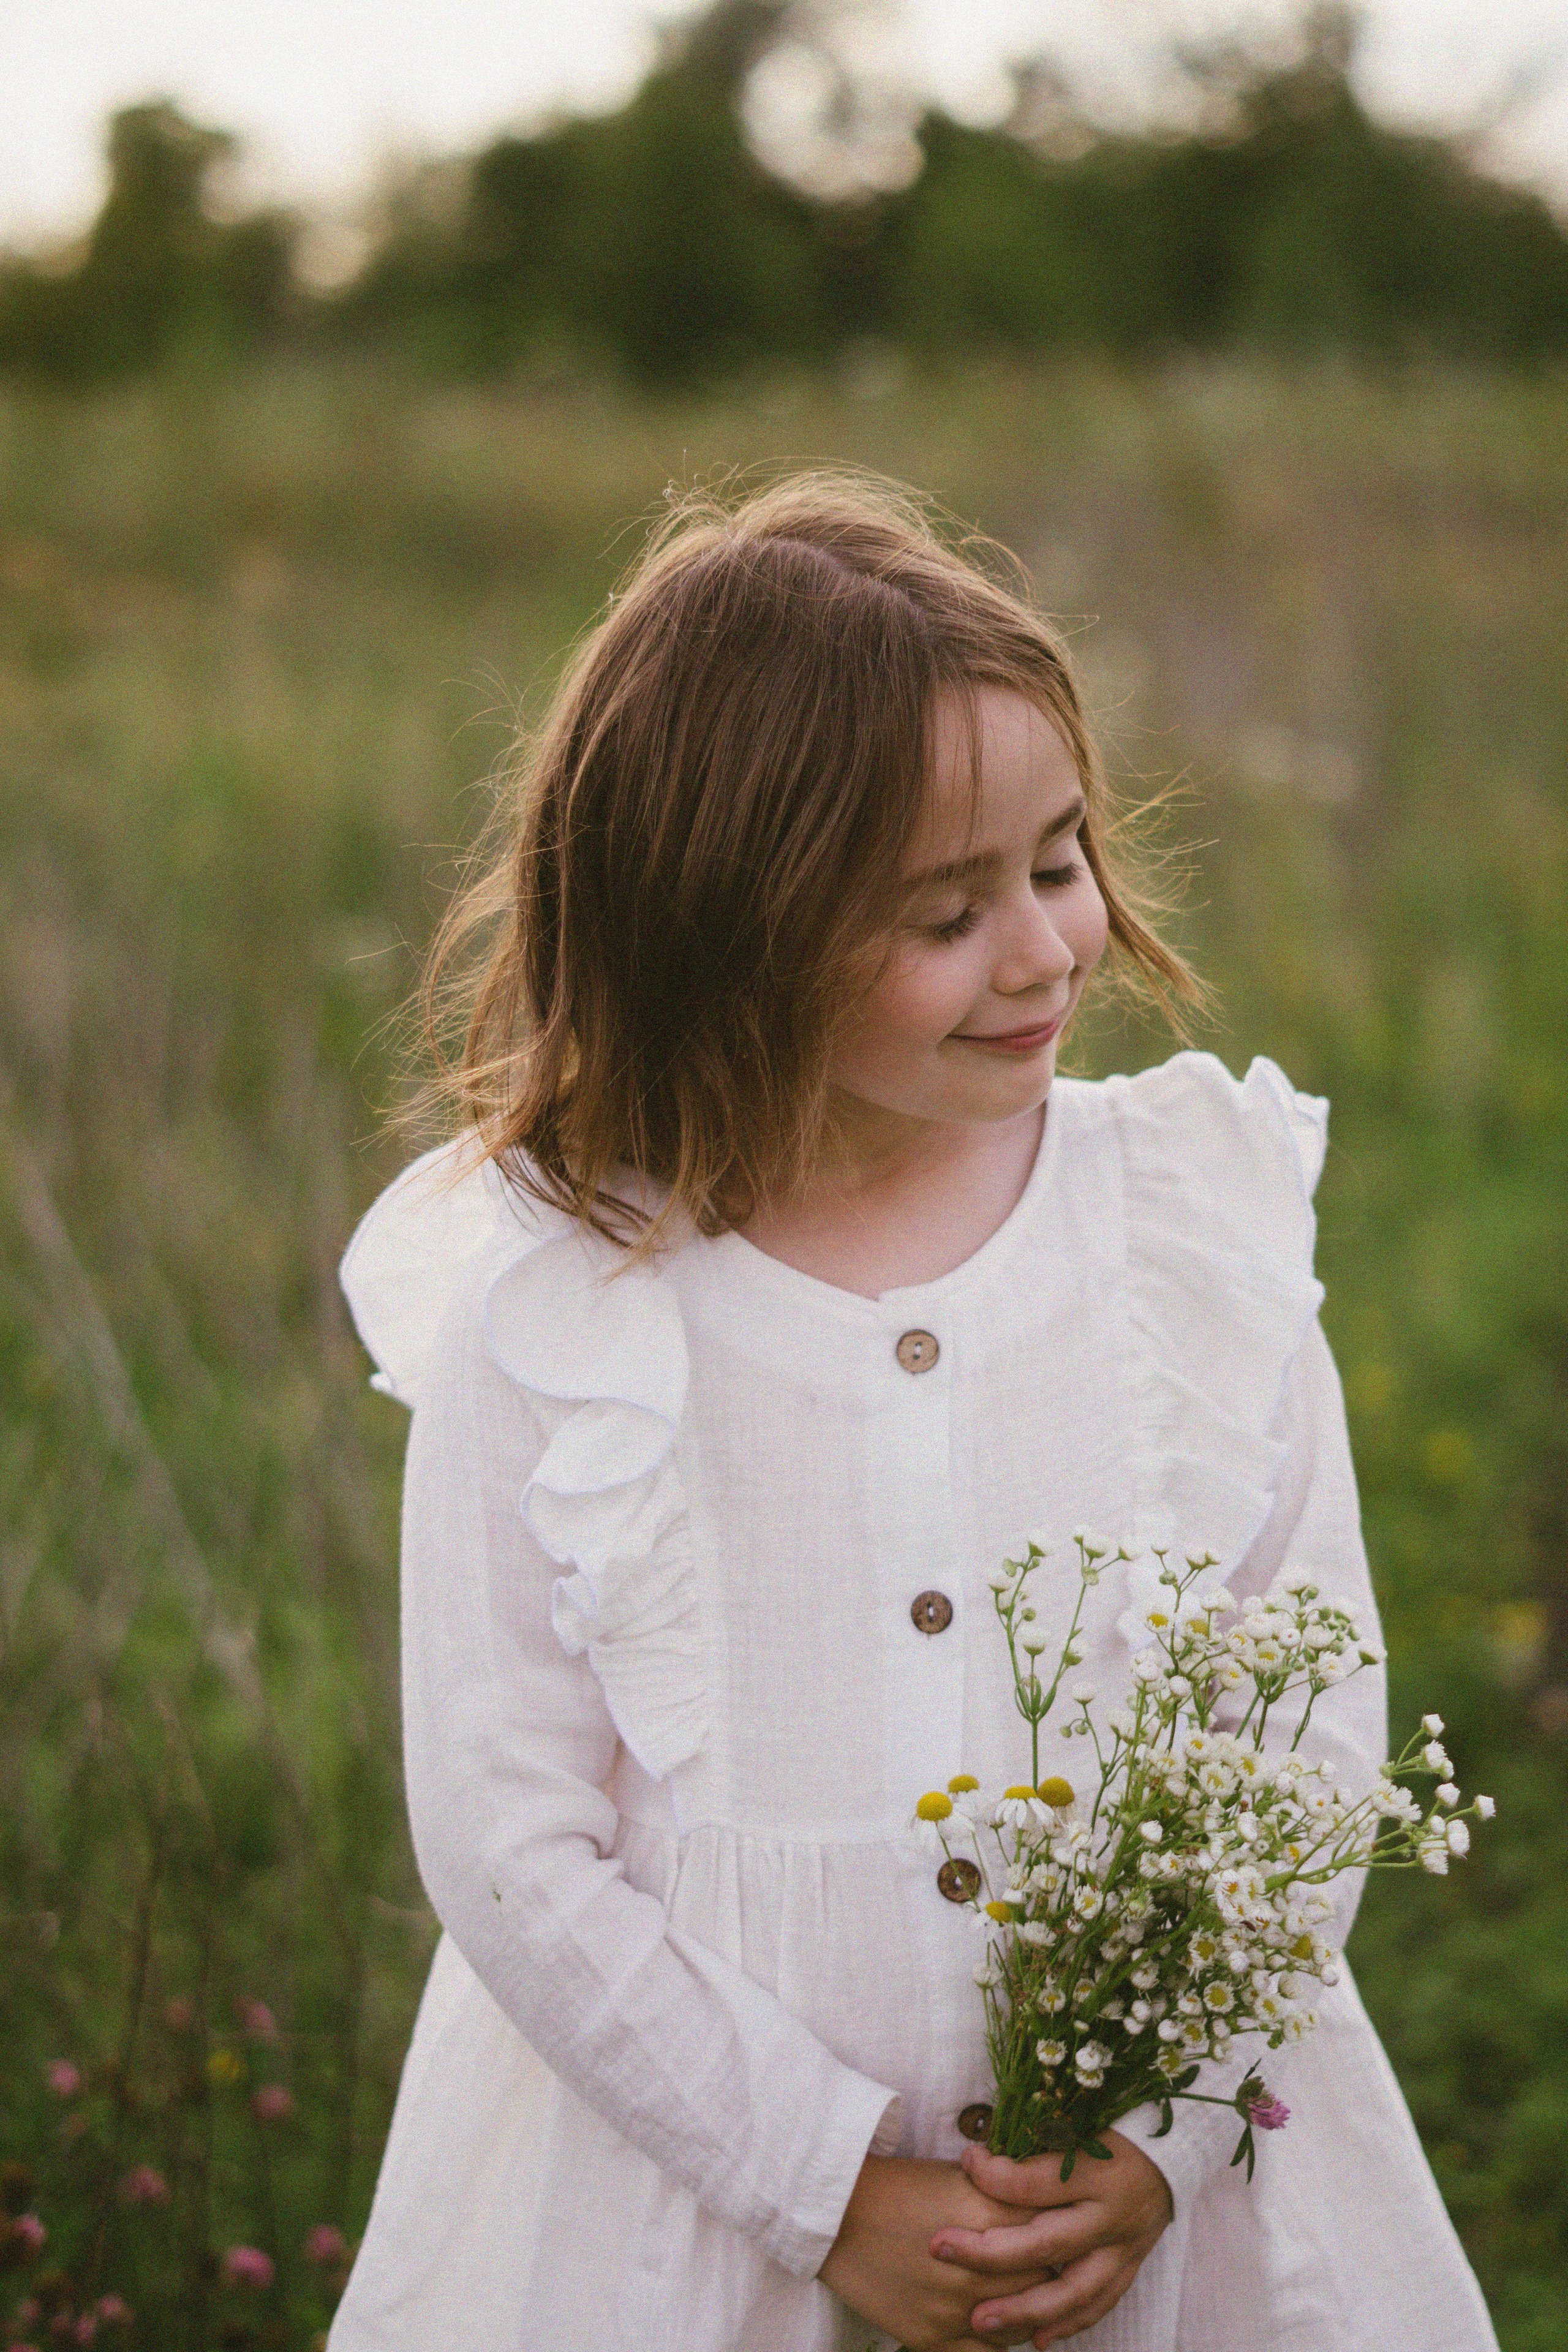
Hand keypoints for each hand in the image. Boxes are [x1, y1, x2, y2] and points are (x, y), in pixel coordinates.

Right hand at [819, 2155, 1057, 2350]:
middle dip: (1051, 2275)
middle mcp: (978, 2267)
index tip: (1067, 2232)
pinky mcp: (932, 2337)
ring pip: (1021, 2324)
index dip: (1063, 2233)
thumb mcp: (957, 2175)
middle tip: (1052, 2268)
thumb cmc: (898, 2186)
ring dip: (1030, 2313)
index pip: (1052, 2233)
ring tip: (1028, 2300)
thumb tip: (1040, 2204)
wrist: (837, 2216)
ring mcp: (955, 2308)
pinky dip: (999, 2343)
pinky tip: (1001, 2329)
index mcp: (988, 2216)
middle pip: (1044, 2282)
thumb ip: (1002, 2193)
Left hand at [929, 2128, 1172, 2346]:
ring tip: (979, 2321)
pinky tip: (1035, 2339)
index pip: (1037, 2180)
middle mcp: (1112, 2214)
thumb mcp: (1080, 2119)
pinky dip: (1067, 2324)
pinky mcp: (1130, 2267)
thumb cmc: (1114, 2127)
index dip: (994, 2173)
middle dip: (990, 2252)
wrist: (1174, 2152)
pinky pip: (1099, 2304)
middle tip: (942, 2249)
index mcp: (1099, 2168)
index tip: (966, 2160)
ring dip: (1023, 2309)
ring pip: (1073, 2290)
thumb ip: (1037, 2139)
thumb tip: (977, 2152)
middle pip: (1047, 2242)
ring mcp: (1124, 2248)